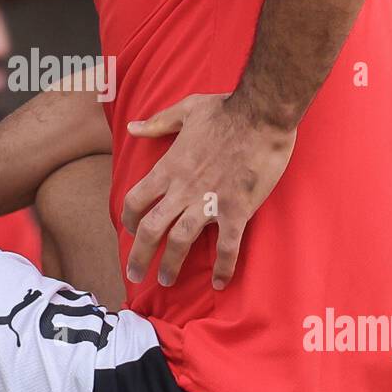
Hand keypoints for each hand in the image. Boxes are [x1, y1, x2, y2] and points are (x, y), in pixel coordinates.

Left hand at [122, 93, 295, 289]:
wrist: (262, 114)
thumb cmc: (225, 109)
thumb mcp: (185, 110)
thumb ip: (158, 123)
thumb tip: (132, 127)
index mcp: (169, 167)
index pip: (136, 199)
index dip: (129, 218)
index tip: (130, 230)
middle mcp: (183, 189)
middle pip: (151, 229)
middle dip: (139, 255)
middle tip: (135, 274)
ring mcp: (209, 201)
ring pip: (181, 241)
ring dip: (171, 264)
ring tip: (166, 281)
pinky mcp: (237, 209)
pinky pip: (226, 246)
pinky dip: (223, 267)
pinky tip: (220, 282)